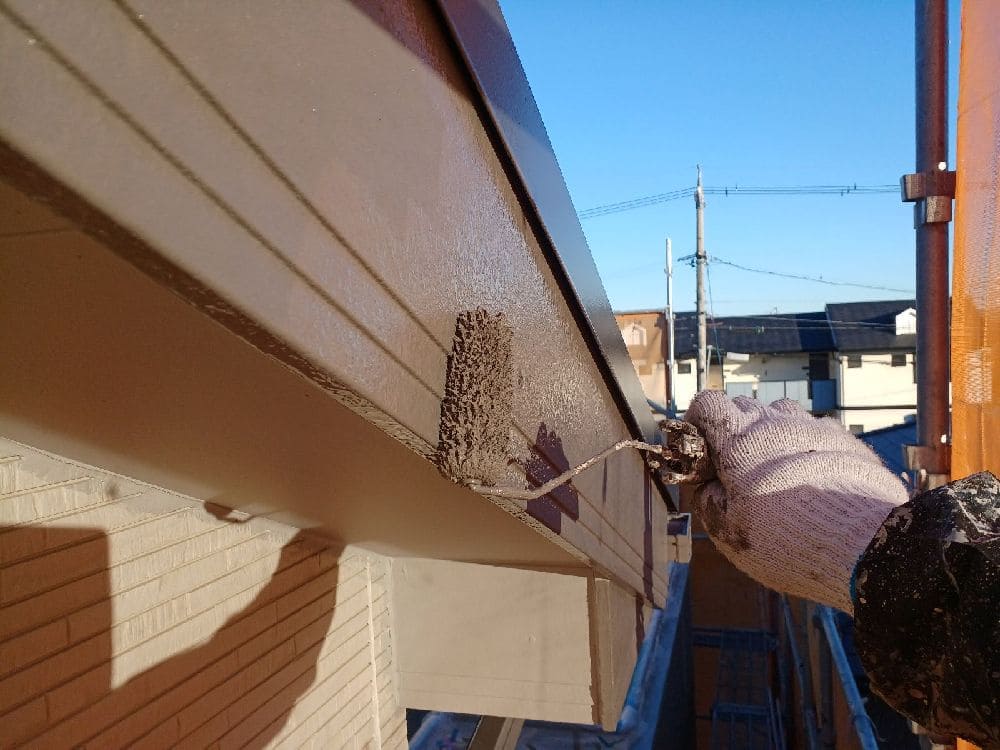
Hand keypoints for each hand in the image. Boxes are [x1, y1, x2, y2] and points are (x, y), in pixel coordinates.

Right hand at [684, 391, 908, 612]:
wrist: (862, 543)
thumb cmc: (785, 539)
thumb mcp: (728, 531)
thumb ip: (708, 501)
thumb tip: (706, 486)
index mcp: (738, 440)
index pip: (707, 403)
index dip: (699, 421)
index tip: (701, 446)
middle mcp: (774, 423)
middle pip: (743, 406)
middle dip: (733, 429)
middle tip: (736, 466)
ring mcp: (813, 426)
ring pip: (781, 414)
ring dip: (771, 433)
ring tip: (776, 468)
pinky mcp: (845, 438)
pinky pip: (816, 430)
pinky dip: (806, 445)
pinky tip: (811, 475)